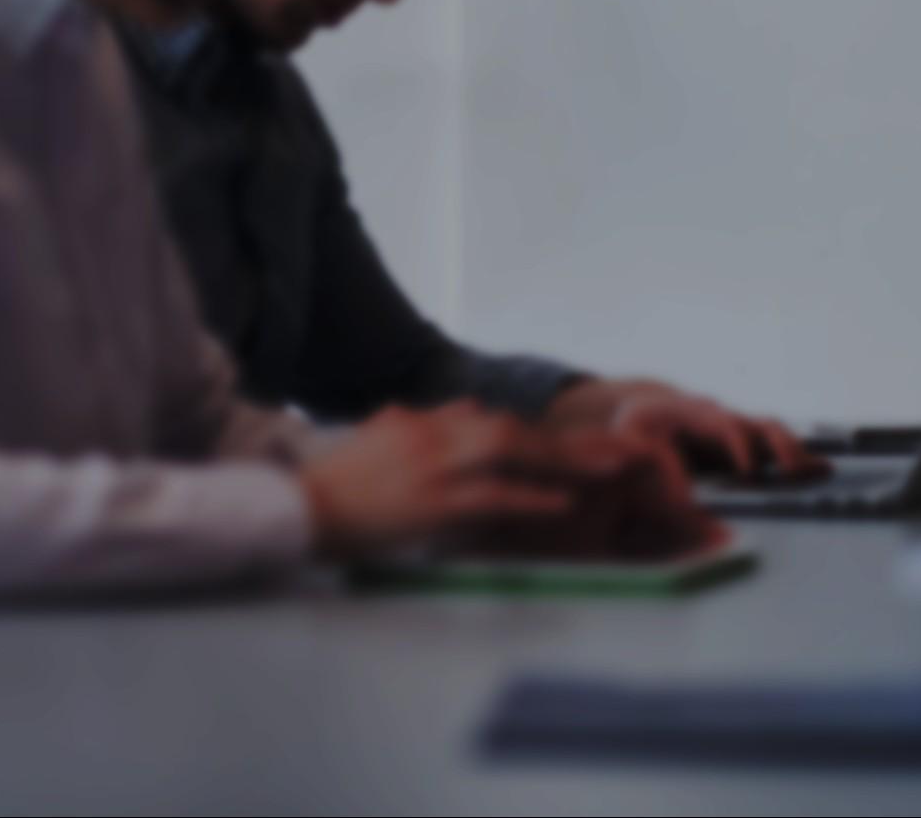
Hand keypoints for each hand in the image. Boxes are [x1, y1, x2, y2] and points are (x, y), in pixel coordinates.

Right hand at [300, 402, 715, 561]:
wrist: (293, 508)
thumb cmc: (339, 483)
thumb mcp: (387, 438)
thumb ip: (430, 423)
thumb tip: (469, 411)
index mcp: (429, 421)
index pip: (501, 421)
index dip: (552, 436)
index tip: (594, 443)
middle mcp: (437, 434)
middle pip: (520, 429)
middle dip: (575, 440)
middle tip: (628, 449)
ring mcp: (435, 466)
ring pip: (514, 452)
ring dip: (568, 459)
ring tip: (615, 468)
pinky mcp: (429, 502)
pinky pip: (491, 497)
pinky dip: (528, 498)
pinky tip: (564, 503)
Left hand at [545, 379, 822, 479]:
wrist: (652, 408)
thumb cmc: (640, 426)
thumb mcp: (635, 441)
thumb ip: (657, 466)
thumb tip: (684, 502)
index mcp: (697, 414)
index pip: (725, 425)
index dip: (739, 446)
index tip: (749, 471)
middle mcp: (726, 417)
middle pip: (761, 424)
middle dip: (780, 448)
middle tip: (791, 474)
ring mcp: (740, 427)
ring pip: (775, 432)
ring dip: (795, 453)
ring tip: (818, 474)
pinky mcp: (748, 442)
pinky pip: (779, 446)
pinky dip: (800, 457)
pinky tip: (822, 471)